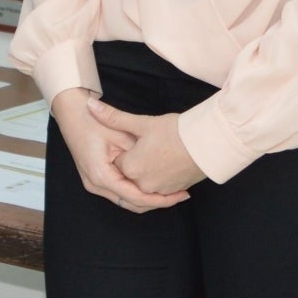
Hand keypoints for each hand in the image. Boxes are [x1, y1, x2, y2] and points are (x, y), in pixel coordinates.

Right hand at [49, 88, 188, 212]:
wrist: (73, 114)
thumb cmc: (93, 121)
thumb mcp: (120, 132)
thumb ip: (138, 152)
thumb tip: (162, 167)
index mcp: (101, 175)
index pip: (134, 197)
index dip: (158, 200)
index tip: (178, 195)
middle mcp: (96, 185)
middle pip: (131, 204)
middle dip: (157, 203)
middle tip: (181, 195)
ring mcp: (95, 184)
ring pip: (126, 201)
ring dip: (148, 199)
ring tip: (173, 192)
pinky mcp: (98, 180)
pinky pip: (121, 193)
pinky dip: (138, 192)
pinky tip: (155, 185)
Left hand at [87, 99, 208, 198]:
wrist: (208, 143)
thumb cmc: (176, 131)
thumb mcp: (143, 122)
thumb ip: (114, 117)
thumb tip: (89, 105)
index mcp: (131, 168)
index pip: (118, 162)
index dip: (124, 149)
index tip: (135, 138)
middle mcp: (142, 184)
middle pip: (129, 175)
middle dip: (134, 162)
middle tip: (147, 146)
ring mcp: (159, 190)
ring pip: (144, 184)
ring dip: (146, 173)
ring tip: (157, 155)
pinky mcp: (173, 192)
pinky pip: (159, 190)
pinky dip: (159, 179)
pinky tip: (166, 164)